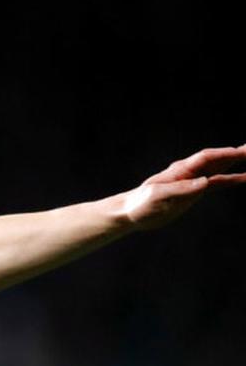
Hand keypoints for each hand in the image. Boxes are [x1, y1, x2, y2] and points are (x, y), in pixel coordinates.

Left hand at [123, 144, 245, 229]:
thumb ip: (181, 189)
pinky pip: (216, 183)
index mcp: (180, 171)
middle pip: (217, 159)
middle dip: (236, 153)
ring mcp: (192, 181)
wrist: (130, 213)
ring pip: (219, 170)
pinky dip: (230, 180)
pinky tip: (243, 178)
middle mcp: (188, 172)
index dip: (225, 154)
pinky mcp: (193, 192)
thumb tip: (204, 182)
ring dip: (236, 164)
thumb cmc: (140, 204)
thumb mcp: (158, 197)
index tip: (242, 152)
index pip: (206, 158)